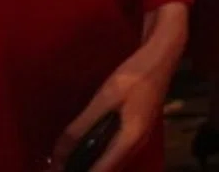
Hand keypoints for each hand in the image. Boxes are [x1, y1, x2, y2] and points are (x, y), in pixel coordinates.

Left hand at [48, 39, 169, 171]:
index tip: (57, 171)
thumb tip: (59, 154)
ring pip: (112, 163)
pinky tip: (85, 146)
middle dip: (83, 170)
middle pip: (107, 171)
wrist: (160, 58)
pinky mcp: (137, 130)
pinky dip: (98, 155)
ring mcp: (139, 139)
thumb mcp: (104, 99)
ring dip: (90, 165)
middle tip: (58, 166)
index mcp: (129, 141)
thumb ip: (81, 127)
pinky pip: (115, 152)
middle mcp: (136, 146)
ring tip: (66, 160)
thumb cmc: (134, 76)